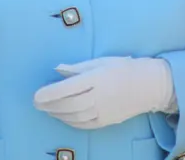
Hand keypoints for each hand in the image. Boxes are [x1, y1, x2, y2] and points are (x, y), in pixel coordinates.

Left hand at [34, 56, 175, 129]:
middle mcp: (99, 96)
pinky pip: (84, 124)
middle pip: (69, 104)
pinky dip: (70, 122)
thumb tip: (57, 69)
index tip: (36, 95)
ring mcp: (103, 111)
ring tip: (46, 109)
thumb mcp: (101, 61)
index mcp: (97, 78)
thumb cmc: (122, 68)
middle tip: (36, 103)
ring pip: (75, 116)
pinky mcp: (107, 121)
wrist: (148, 85)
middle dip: (50, 105)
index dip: (50, 93)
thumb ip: (78, 67)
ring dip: (58, 114)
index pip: (68, 88)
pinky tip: (62, 117)